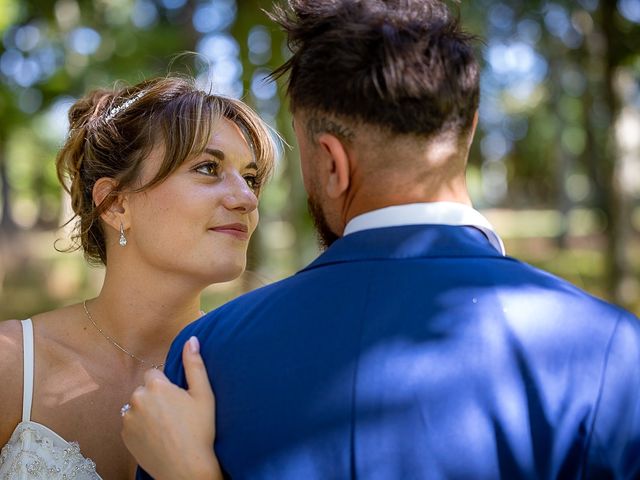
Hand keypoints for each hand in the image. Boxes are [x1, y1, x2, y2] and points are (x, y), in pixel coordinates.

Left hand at [121, 337, 221, 479]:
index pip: (154, 375)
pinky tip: (157, 437)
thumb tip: (191, 339)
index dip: (166, 386)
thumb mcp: (203, 394)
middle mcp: (137, 398)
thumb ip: (194, 364)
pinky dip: (141, 427)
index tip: (178, 400)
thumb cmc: (199, 430)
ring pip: (137, 407)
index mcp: (156, 386)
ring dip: (146, 412)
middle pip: (145, 391)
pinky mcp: (125, 436)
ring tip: (165, 427)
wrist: (186, 467)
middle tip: (174, 415)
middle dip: (155, 398)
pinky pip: (132, 424)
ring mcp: (128, 419)